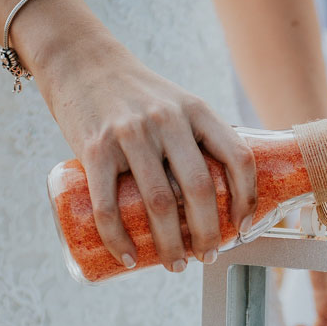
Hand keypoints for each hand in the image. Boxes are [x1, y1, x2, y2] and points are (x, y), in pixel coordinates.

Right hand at [30, 26, 256, 271]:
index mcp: (197, 111)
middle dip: (208, 234)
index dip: (247, 198)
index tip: (242, 227)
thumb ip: (198, 139)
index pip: (238, 157)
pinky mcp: (94, 148)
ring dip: (170, 246)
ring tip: (176, 265)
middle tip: (207, 256)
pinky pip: (108, 206)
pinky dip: (119, 240)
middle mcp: (168, 120)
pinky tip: (129, 258)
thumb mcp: (178, 104)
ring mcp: (130, 134)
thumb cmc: (135, 94)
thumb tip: (223, 195)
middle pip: (200, 190)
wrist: (79, 60)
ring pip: (158, 205)